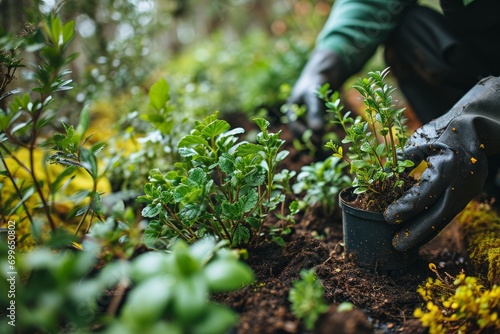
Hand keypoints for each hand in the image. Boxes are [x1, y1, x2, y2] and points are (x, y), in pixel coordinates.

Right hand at [286, 49, 346, 137]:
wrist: (326, 71)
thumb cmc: (316, 82)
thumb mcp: (314, 97)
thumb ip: (315, 113)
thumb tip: (317, 131)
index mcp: (291, 110)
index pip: (294, 128)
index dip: (304, 136)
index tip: (315, 141)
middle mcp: (297, 114)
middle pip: (302, 132)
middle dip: (311, 139)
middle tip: (322, 145)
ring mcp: (306, 115)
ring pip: (311, 131)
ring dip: (318, 136)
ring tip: (326, 141)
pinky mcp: (316, 116)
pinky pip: (318, 127)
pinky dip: (324, 131)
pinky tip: (330, 133)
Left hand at [385, 76, 499, 250]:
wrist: (478, 125)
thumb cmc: (444, 129)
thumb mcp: (420, 141)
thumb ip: (403, 161)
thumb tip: (381, 179)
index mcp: (448, 166)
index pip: (424, 194)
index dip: (404, 208)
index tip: (386, 217)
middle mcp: (462, 181)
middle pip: (438, 215)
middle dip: (416, 232)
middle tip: (395, 245)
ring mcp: (469, 189)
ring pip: (445, 217)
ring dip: (425, 232)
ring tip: (405, 244)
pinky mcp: (470, 193)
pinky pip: (449, 212)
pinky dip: (434, 223)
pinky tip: (420, 232)